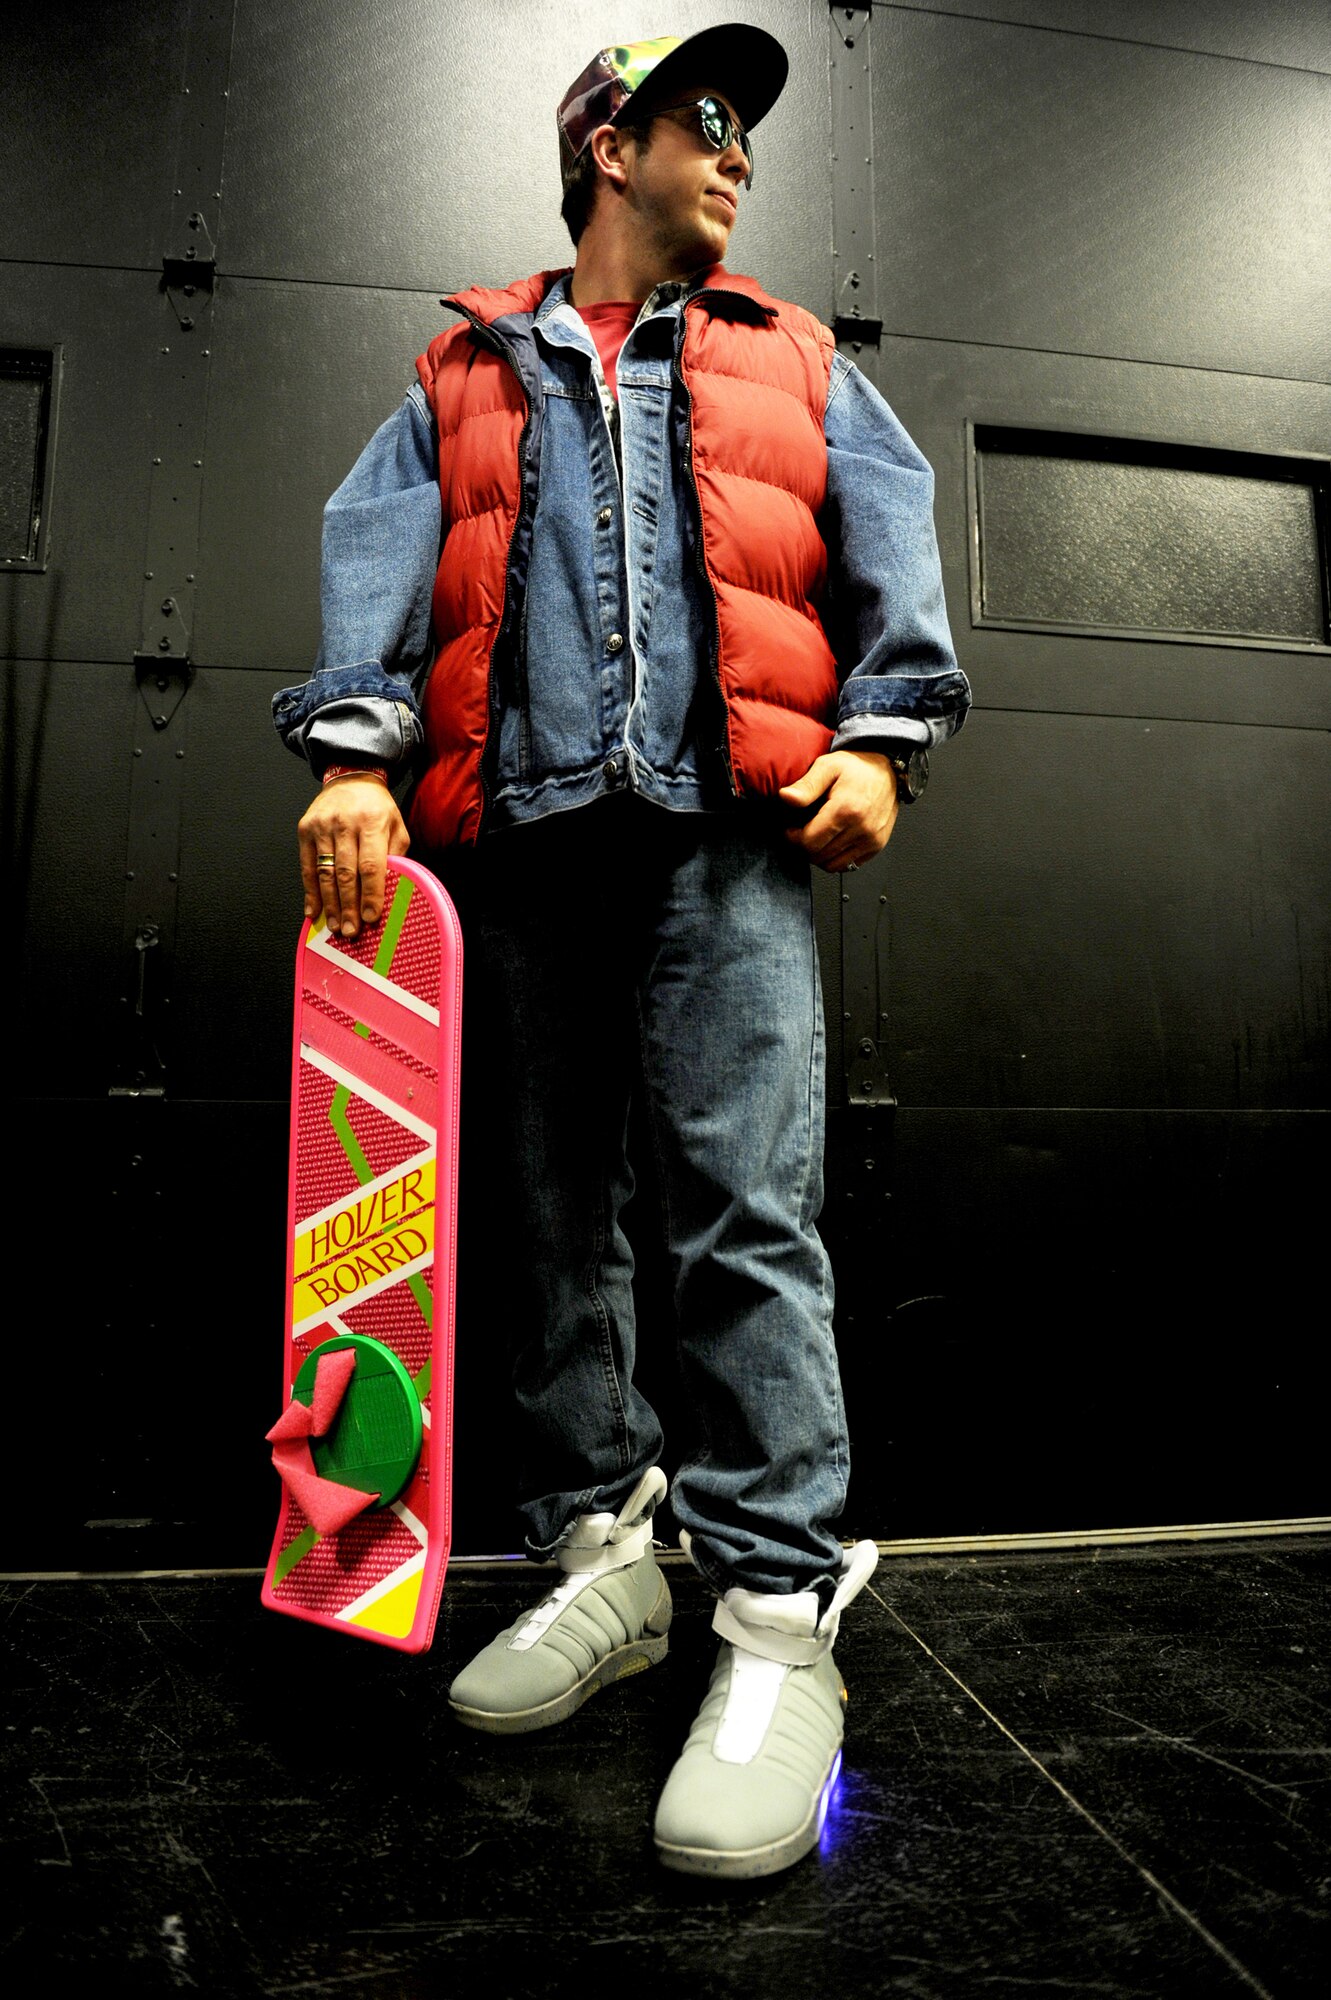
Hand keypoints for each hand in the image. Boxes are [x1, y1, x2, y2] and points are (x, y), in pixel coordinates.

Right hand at [298, 776, 409, 937]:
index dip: (371, 894)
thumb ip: (395, 856)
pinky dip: (310, 892)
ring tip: (335, 926)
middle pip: (346, 873)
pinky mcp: (305, 830)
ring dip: (330, 904)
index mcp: (372, 822)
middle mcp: (345, 823)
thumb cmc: (377, 808)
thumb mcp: (396, 826)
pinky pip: (307, 867)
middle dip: (349, 907)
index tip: (372, 918)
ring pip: (325, 873)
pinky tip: (314, 911)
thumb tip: (391, 892)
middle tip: (351, 931)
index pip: (371, 865)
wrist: (350, 778)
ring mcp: (322, 826)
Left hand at [778, 750, 898, 872]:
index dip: (793, 838)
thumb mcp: (827, 766)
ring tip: (815, 836)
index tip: (789, 829)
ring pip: (831, 865)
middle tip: (800, 832)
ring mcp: (870, 840)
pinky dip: (834, 858)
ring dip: (818, 855)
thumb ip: (806, 785)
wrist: (888, 771)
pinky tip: (831, 841)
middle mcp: (861, 829)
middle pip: (818, 855)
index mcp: (846, 810)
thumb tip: (785, 797)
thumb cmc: (857, 767)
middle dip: (803, 846)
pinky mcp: (876, 846)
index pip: (809, 842)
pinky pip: (848, 865)